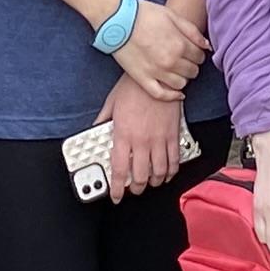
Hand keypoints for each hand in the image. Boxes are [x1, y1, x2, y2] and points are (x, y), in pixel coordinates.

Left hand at [100, 81, 188, 198]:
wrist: (158, 74)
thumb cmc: (133, 86)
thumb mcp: (112, 102)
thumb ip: (102, 120)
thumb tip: (94, 130)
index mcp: (123, 134)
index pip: (118, 170)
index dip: (116, 188)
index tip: (115, 195)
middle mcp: (141, 141)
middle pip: (140, 177)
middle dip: (136, 188)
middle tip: (133, 189)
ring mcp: (159, 139)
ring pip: (158, 173)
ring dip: (153, 182)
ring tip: (149, 183)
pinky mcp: (173, 135)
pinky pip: (174, 161)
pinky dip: (170, 172)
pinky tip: (166, 173)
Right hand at [118, 0, 203, 99]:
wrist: (117, 18)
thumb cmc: (144, 14)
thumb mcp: (172, 15)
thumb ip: (192, 31)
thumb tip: (207, 46)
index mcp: (180, 44)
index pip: (200, 57)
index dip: (198, 53)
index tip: (193, 51)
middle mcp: (171, 61)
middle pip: (192, 71)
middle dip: (192, 65)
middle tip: (185, 59)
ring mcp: (156, 72)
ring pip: (181, 84)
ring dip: (183, 78)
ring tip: (178, 70)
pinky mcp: (142, 79)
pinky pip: (161, 95)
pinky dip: (172, 96)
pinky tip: (178, 93)